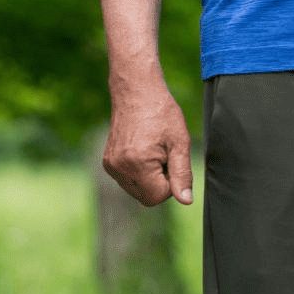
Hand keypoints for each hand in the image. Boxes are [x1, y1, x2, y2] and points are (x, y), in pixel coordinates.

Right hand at [102, 85, 194, 206]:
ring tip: (153, 151)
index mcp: (137, 163)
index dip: (170, 183)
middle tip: (163, 155)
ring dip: (149, 178)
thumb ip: (182, 174)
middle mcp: (119, 167)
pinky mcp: (108, 162)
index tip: (170, 159)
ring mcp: (111, 165)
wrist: (136, 91)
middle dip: (159, 182)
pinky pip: (127, 180)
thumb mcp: (179, 142)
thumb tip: (186, 201)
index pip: (157, 197)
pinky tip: (142, 151)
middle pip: (146, 197)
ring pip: (137, 190)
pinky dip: (138, 173)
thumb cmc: (162, 113)